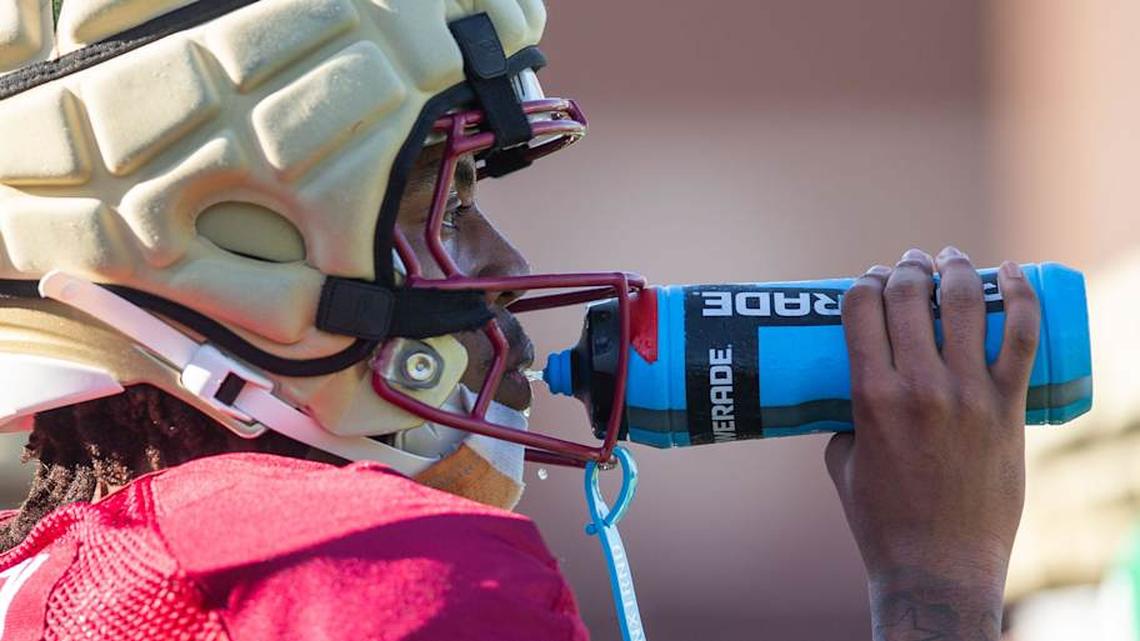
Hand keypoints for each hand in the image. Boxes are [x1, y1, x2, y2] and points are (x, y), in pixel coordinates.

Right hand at [825, 247, 1039, 640]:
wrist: (938, 565)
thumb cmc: (881, 518)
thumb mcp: (843, 459)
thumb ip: (845, 415)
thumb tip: (852, 384)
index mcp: (870, 397)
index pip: (862, 308)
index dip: (864, 282)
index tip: (868, 281)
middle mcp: (919, 387)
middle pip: (911, 296)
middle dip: (905, 268)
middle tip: (908, 265)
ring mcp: (968, 395)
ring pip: (965, 304)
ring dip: (955, 268)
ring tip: (950, 260)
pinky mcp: (1007, 408)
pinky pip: (1021, 337)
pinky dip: (1020, 296)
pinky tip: (1011, 272)